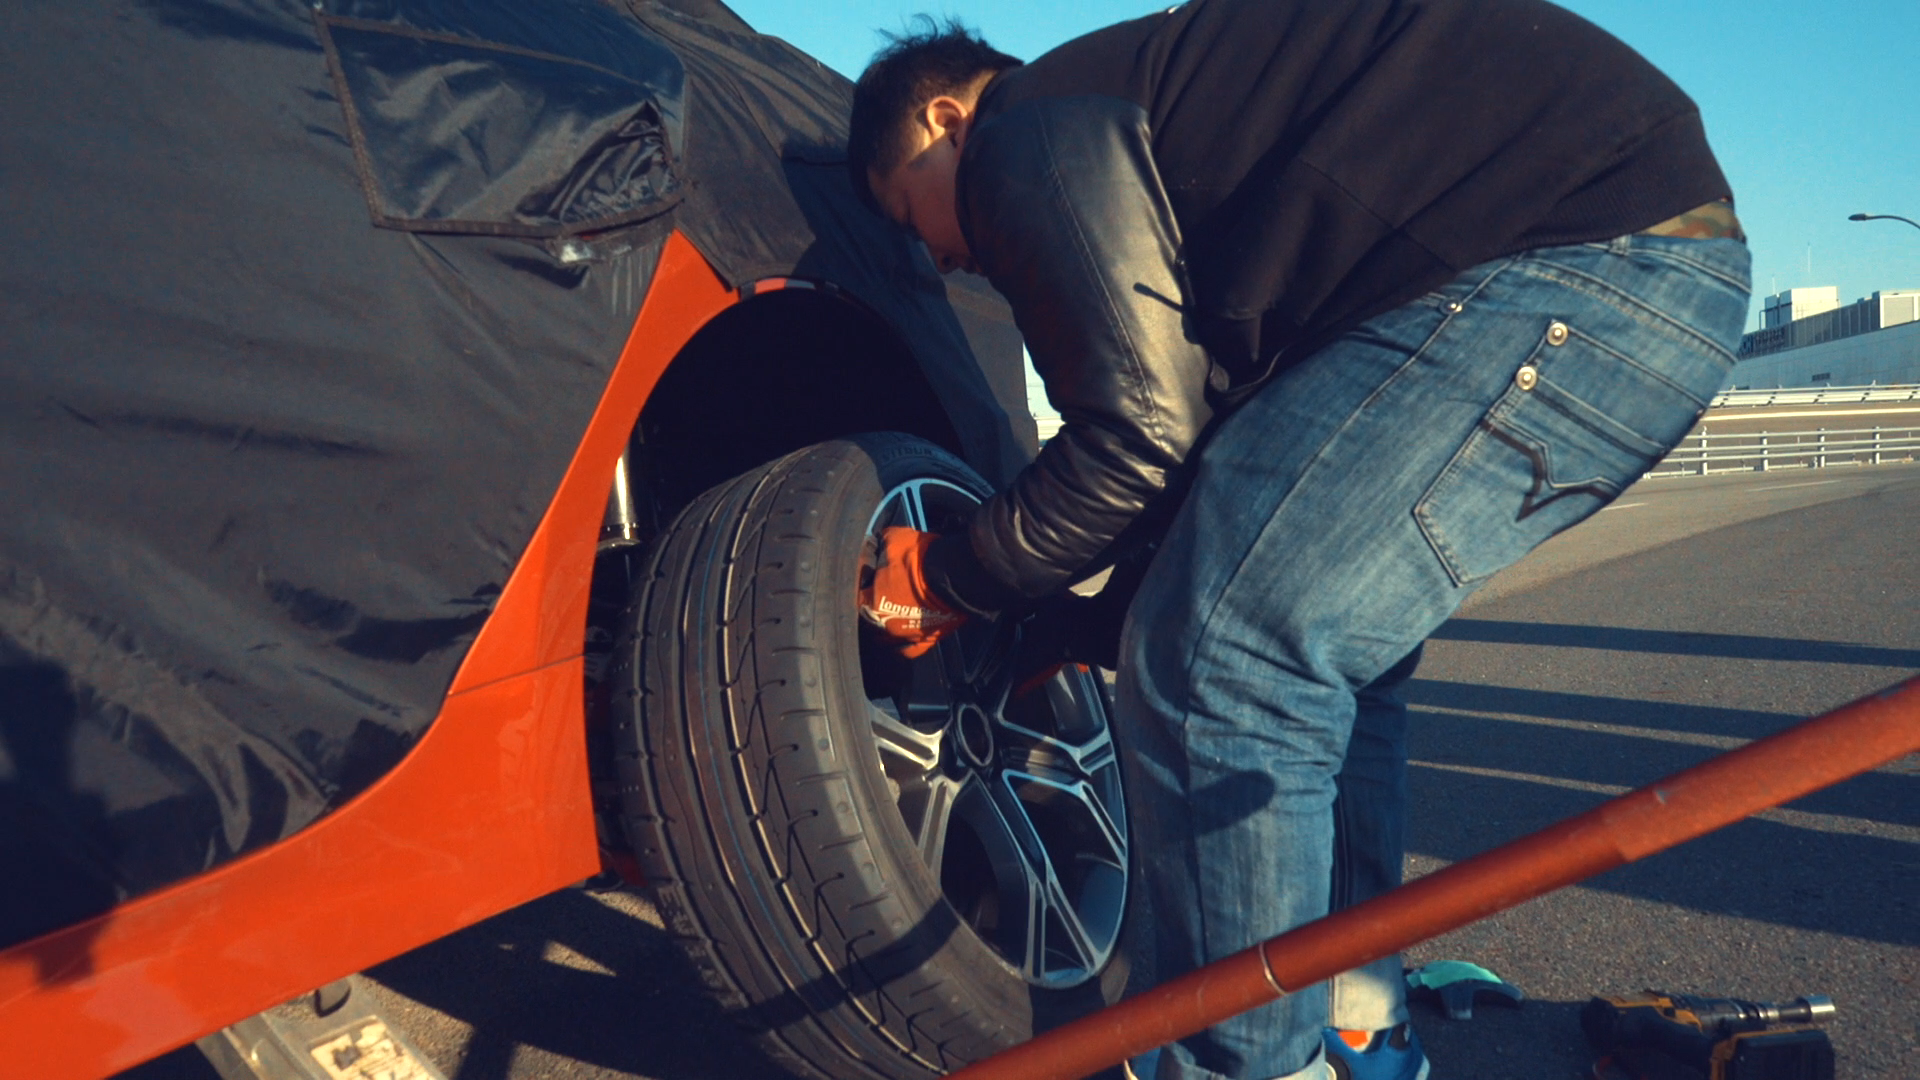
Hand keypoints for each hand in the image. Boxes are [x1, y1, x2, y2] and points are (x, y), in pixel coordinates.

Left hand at [859, 527, 966, 657]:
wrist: (953, 574)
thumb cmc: (923, 558)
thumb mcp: (895, 539)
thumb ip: (882, 543)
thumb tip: (879, 541)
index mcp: (872, 601)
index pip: (857, 597)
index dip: (863, 585)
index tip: (869, 575)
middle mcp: (884, 623)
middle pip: (870, 619)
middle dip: (874, 606)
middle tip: (882, 592)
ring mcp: (905, 634)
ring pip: (887, 635)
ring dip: (887, 624)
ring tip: (892, 613)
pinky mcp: (925, 639)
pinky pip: (909, 649)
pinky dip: (905, 645)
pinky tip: (902, 639)